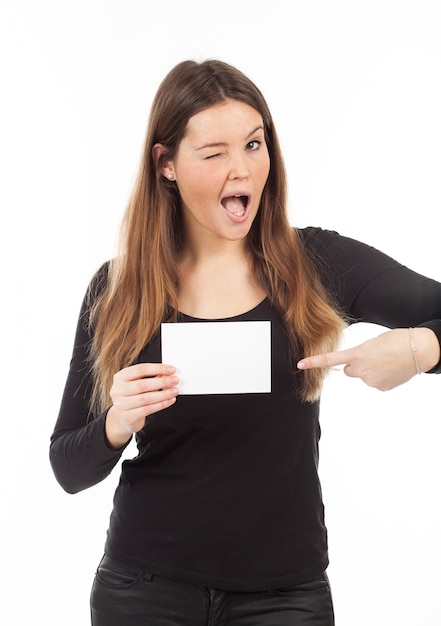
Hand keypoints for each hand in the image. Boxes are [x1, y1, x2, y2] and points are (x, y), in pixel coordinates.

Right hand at [105, 363, 178, 448]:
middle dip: (162, 382)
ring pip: (145, 398)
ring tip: (174, 391)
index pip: (140, 369)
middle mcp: (118, 390)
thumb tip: (167, 373)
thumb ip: (151, 378)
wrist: (122, 418)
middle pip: (142, 384)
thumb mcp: (137, 384)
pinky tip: (169, 401)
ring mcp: (121, 404)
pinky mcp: (127, 417)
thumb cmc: (132, 397)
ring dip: (163, 394)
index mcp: (120, 377)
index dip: (157, 368)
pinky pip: (147, 410)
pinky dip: (161, 405)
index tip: (171, 370)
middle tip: (175, 380)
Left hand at [297, 327, 439, 391]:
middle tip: (373, 356)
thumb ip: (359, 355)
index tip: (300, 364)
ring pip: (363, 376)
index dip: (314, 362)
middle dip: (356, 364)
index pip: (330, 360)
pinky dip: (381, 376)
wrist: (419, 350)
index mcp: (357, 354)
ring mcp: (371, 381)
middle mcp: (361, 370)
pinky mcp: (381, 387)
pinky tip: (392, 369)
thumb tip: (355, 367)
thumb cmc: (397, 340)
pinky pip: (374, 382)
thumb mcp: (372, 342)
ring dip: (370, 370)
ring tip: (386, 361)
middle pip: (349, 369)